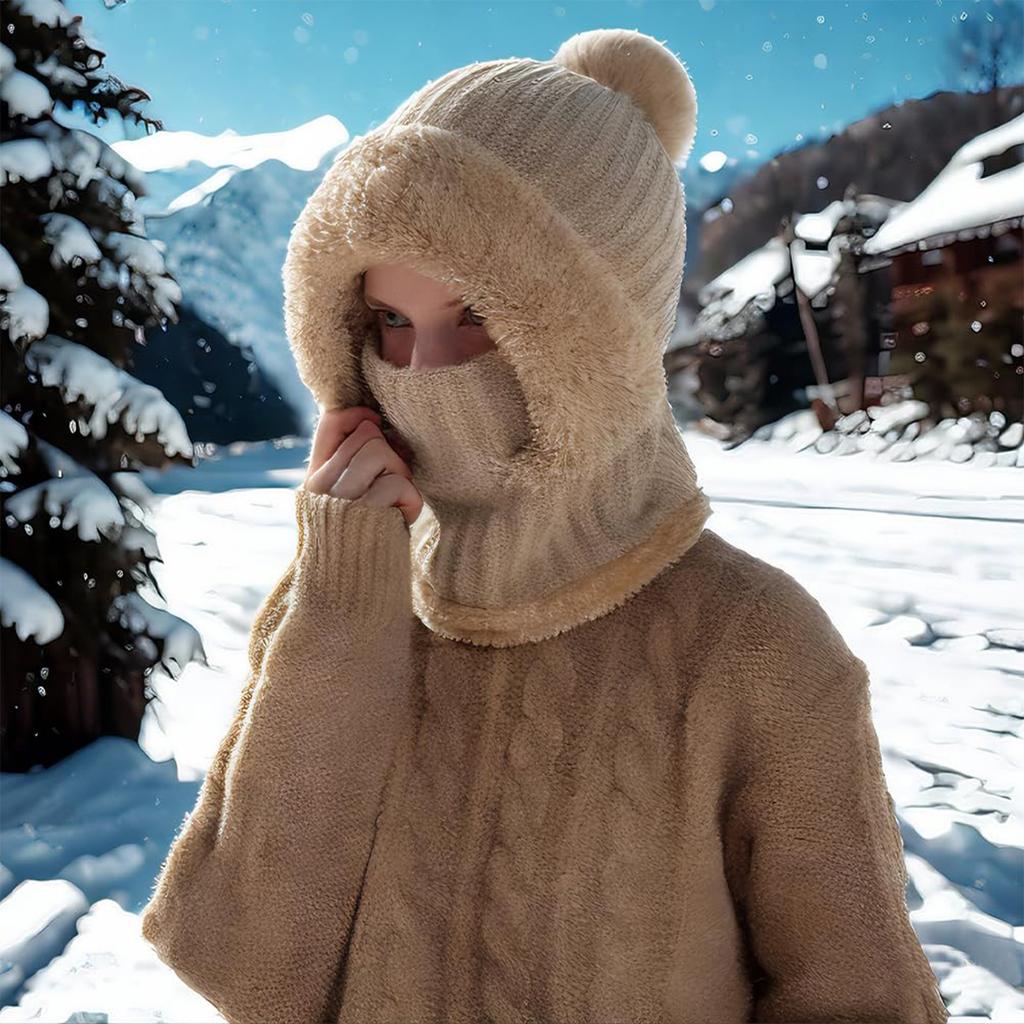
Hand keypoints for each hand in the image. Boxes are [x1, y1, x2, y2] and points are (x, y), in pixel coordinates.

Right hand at [303, 406, 423, 526]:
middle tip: (389, 487)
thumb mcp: (350, 497)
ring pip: (380, 451)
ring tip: (393, 502)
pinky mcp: (365, 514)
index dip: (364, 419)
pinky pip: (397, 483)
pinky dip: (410, 500)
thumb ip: (353, 459)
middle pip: (367, 434)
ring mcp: (341, 499)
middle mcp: (321, 485)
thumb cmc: (361, 538)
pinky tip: (399, 518)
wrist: (354, 588)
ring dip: (400, 475)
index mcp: (316, 477)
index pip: (334, 421)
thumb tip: (373, 420)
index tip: (379, 433)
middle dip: (390, 455)